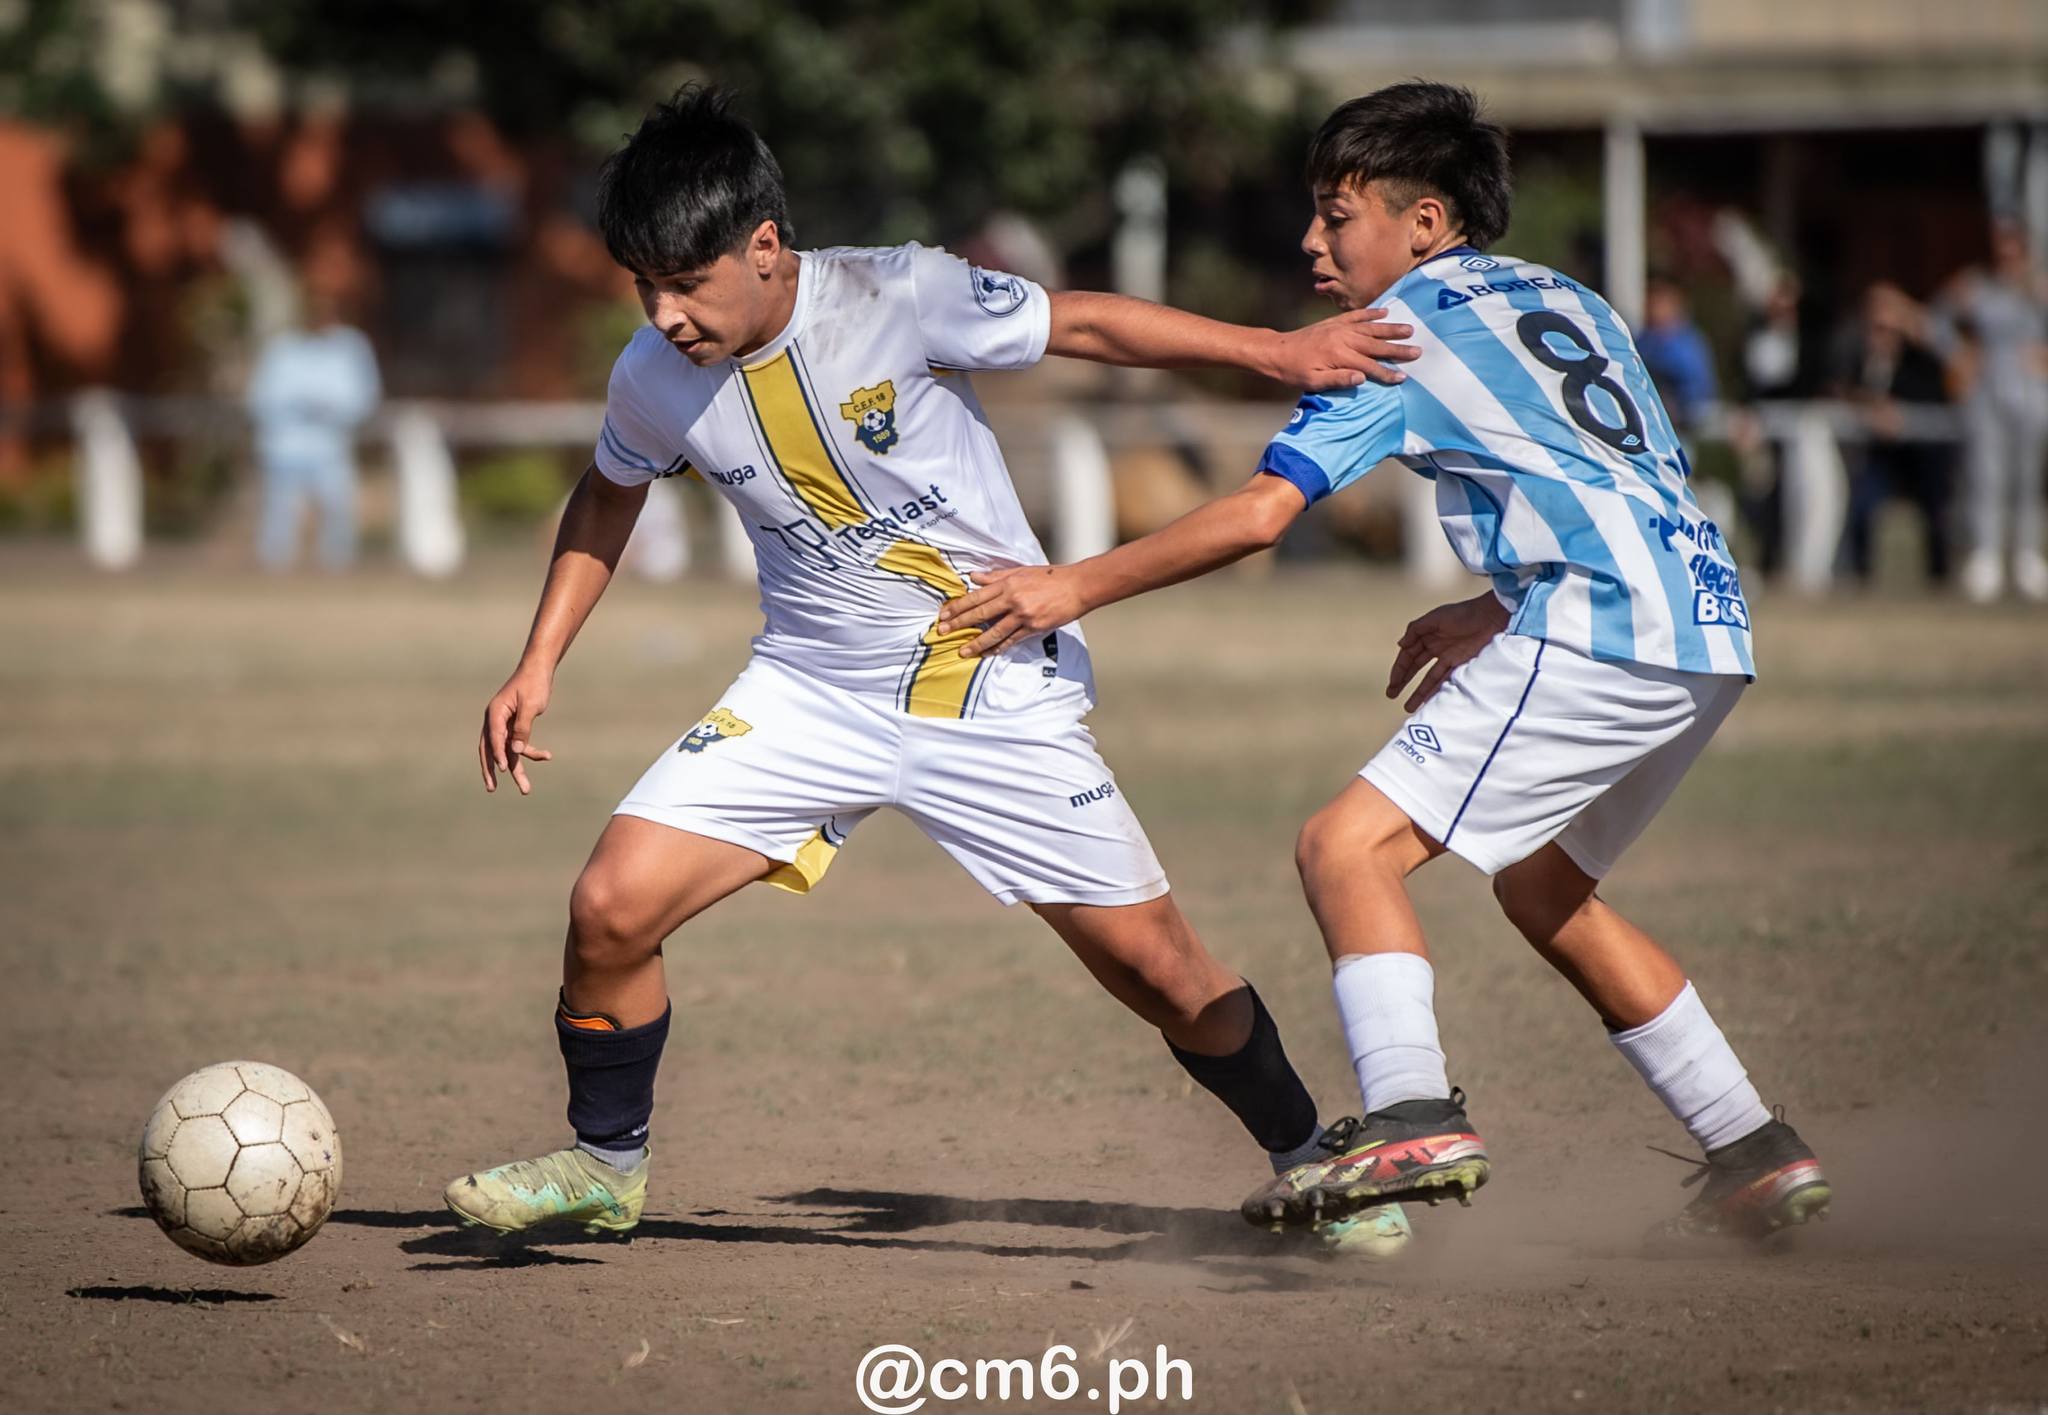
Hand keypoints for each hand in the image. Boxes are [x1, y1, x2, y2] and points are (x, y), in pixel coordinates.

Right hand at [479, 666, 554, 795]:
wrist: (538, 670)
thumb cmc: (534, 685)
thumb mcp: (530, 706)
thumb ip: (522, 728)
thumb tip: (515, 751)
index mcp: (495, 713)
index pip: (493, 737)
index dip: (497, 754)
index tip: (503, 769)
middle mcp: (495, 720)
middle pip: (490, 749)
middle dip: (491, 770)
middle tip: (491, 788)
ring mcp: (503, 724)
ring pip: (506, 751)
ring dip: (516, 769)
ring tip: (526, 789)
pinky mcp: (513, 727)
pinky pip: (518, 744)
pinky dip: (530, 752)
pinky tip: (547, 756)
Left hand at [935, 565, 1086, 658]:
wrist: (1077, 586)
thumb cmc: (1050, 577)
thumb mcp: (1021, 571)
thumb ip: (995, 576)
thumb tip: (973, 577)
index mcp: (1007, 583)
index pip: (976, 596)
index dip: (958, 606)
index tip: (943, 614)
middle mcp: (1012, 599)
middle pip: (980, 613)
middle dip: (959, 624)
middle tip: (943, 633)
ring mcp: (1023, 615)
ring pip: (993, 631)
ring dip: (976, 643)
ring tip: (962, 651)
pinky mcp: (1033, 627)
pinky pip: (1011, 640)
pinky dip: (998, 648)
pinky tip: (988, 654)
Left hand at [1268, 308, 1417, 389]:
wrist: (1276, 351)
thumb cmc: (1294, 371)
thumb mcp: (1313, 382)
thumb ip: (1338, 380)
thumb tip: (1362, 379)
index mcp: (1339, 356)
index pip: (1369, 367)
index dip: (1387, 373)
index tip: (1403, 377)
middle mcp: (1343, 338)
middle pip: (1376, 345)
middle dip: (1397, 349)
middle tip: (1418, 351)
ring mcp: (1339, 328)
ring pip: (1371, 328)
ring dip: (1391, 329)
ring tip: (1409, 329)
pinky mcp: (1334, 322)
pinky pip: (1356, 315)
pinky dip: (1371, 313)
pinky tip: (1384, 311)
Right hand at [1386, 593, 1510, 711]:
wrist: (1492, 617)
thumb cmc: (1464, 614)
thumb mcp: (1436, 618)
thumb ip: (1416, 630)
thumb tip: (1400, 645)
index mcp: (1427, 635)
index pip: (1408, 655)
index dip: (1399, 669)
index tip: (1392, 684)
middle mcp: (1436, 647)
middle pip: (1415, 668)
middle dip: (1403, 682)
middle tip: (1392, 696)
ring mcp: (1449, 657)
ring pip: (1429, 678)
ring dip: (1419, 692)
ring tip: (1408, 707)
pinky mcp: (1462, 665)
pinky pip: (1445, 681)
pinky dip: (1436, 691)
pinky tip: (1428, 702)